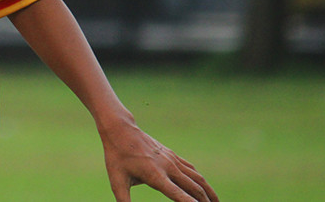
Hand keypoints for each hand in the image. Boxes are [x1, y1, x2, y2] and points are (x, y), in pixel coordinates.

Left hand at [99, 118, 217, 201]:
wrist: (120, 130)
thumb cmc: (116, 157)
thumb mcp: (117, 182)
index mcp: (155, 176)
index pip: (179, 195)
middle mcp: (168, 167)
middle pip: (194, 188)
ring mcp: (171, 159)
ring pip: (197, 178)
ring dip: (209, 192)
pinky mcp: (171, 155)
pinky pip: (191, 169)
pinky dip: (200, 180)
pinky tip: (204, 187)